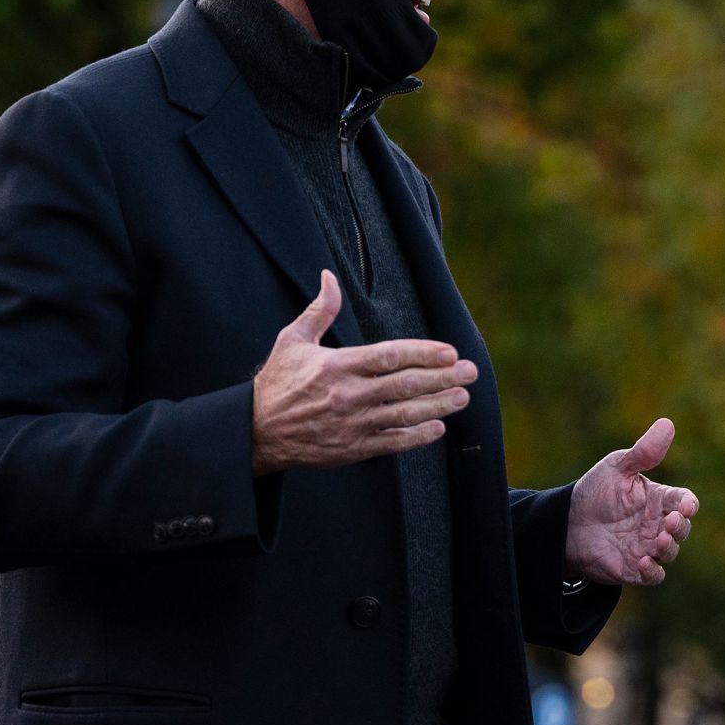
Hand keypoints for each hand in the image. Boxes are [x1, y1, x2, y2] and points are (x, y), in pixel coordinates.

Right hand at [250, 270, 475, 474]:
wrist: (255, 432)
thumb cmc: (276, 383)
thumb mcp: (293, 340)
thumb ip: (320, 310)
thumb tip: (328, 276)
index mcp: (338, 365)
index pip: (389, 356)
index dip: (423, 353)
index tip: (449, 351)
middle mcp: (349, 395)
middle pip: (405, 385)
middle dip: (442, 378)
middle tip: (470, 371)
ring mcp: (353, 424)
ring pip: (404, 414)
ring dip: (438, 405)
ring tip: (462, 397)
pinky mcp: (352, 448)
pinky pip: (392, 442)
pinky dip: (417, 436)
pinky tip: (438, 427)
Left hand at [565, 419, 698, 585]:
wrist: (566, 524)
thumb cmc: (595, 492)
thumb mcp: (617, 467)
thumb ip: (643, 452)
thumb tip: (667, 424)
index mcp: (658, 499)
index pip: (683, 501)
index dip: (688, 504)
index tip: (686, 505)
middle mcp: (656, 524)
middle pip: (682, 528)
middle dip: (681, 527)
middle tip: (670, 522)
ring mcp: (647, 547)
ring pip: (670, 552)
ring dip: (669, 548)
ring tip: (658, 540)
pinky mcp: (633, 568)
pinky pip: (654, 575)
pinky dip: (653, 571)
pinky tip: (642, 562)